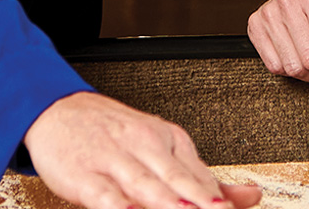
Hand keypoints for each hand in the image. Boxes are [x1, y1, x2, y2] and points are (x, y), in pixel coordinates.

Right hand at [24, 92, 261, 208]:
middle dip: (205, 205)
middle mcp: (147, 147)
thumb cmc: (112, 133)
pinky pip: (107, 196)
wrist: (56, 109)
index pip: (204, 179)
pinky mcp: (86, 177)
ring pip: (150, 188)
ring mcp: (116, 161)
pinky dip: (121, 206)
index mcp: (170, 139)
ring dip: (173, 206)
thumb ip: (204, 178)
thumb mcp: (163, 147)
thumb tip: (252, 197)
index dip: (222, 203)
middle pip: (183, 182)